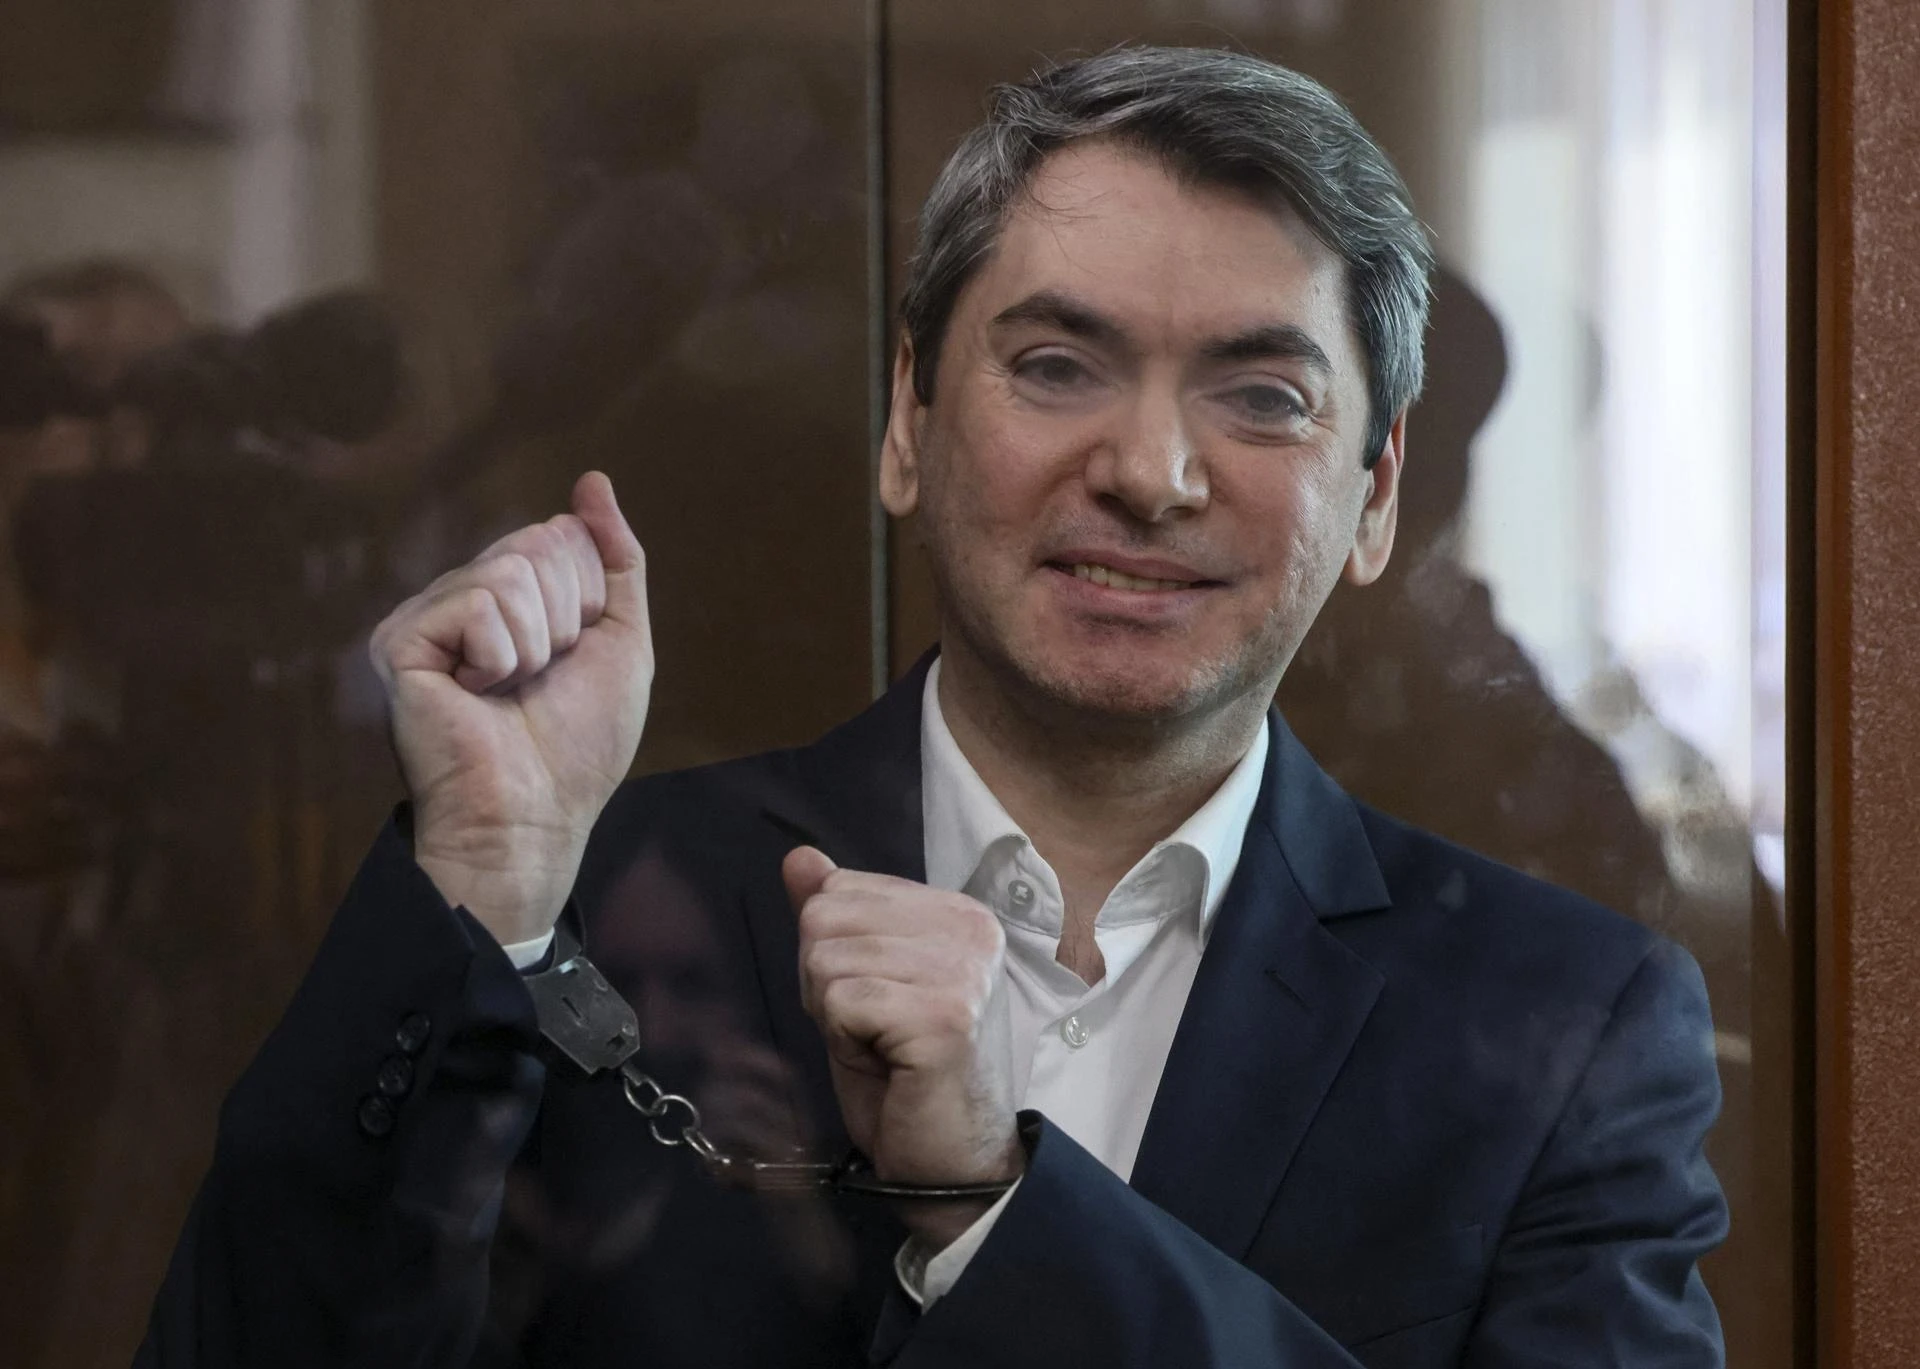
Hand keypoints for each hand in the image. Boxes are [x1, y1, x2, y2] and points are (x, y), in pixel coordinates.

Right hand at [369, 471, 652, 943]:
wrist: (536, 815)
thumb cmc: (578, 744)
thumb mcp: (622, 639)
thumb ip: (617, 557)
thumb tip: (592, 480)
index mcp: (513, 595)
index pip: (564, 535)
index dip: (590, 600)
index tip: (571, 659)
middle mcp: (465, 596)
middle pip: (540, 542)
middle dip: (566, 617)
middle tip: (540, 679)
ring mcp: (428, 615)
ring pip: (510, 571)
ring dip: (536, 642)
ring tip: (510, 690)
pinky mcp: (400, 639)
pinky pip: (477, 602)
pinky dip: (500, 656)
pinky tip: (477, 694)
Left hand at [783, 846, 1023, 1247]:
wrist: (947, 1161)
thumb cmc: (902, 1074)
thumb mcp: (860, 981)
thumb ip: (835, 916)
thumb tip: (799, 857)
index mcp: (958, 912)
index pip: (840, 889)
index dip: (832, 953)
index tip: (874, 1002)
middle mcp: (970, 930)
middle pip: (824, 918)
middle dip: (825, 982)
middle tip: (873, 1031)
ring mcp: (963, 971)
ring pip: (826, 960)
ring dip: (834, 1017)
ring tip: (881, 1049)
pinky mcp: (945, 1016)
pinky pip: (841, 1001)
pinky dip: (844, 1041)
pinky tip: (885, 1064)